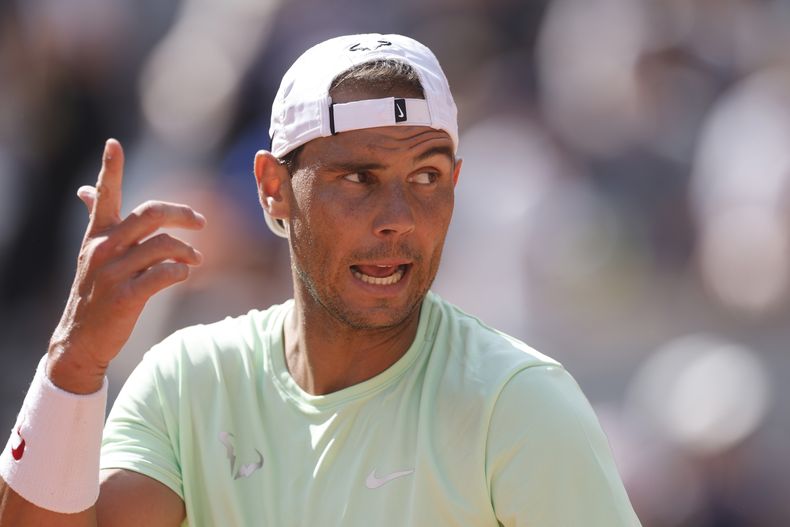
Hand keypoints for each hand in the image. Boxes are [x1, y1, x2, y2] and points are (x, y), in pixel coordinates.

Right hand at [46, 139, 205, 392]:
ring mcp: (113, 273)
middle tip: (201, 222)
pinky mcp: (125, 297)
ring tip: (196, 259)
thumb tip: (86, 190)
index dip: (109, 168)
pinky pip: (164, 274)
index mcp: (97, 235)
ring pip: (163, 245)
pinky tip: (184, 274)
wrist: (80, 339)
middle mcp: (103, 249)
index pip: (104, 195)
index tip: (113, 143)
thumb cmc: (94, 292)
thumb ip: (97, 221)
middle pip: (150, 214)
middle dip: (182, 214)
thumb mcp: (91, 254)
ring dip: (187, 250)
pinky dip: (180, 271)